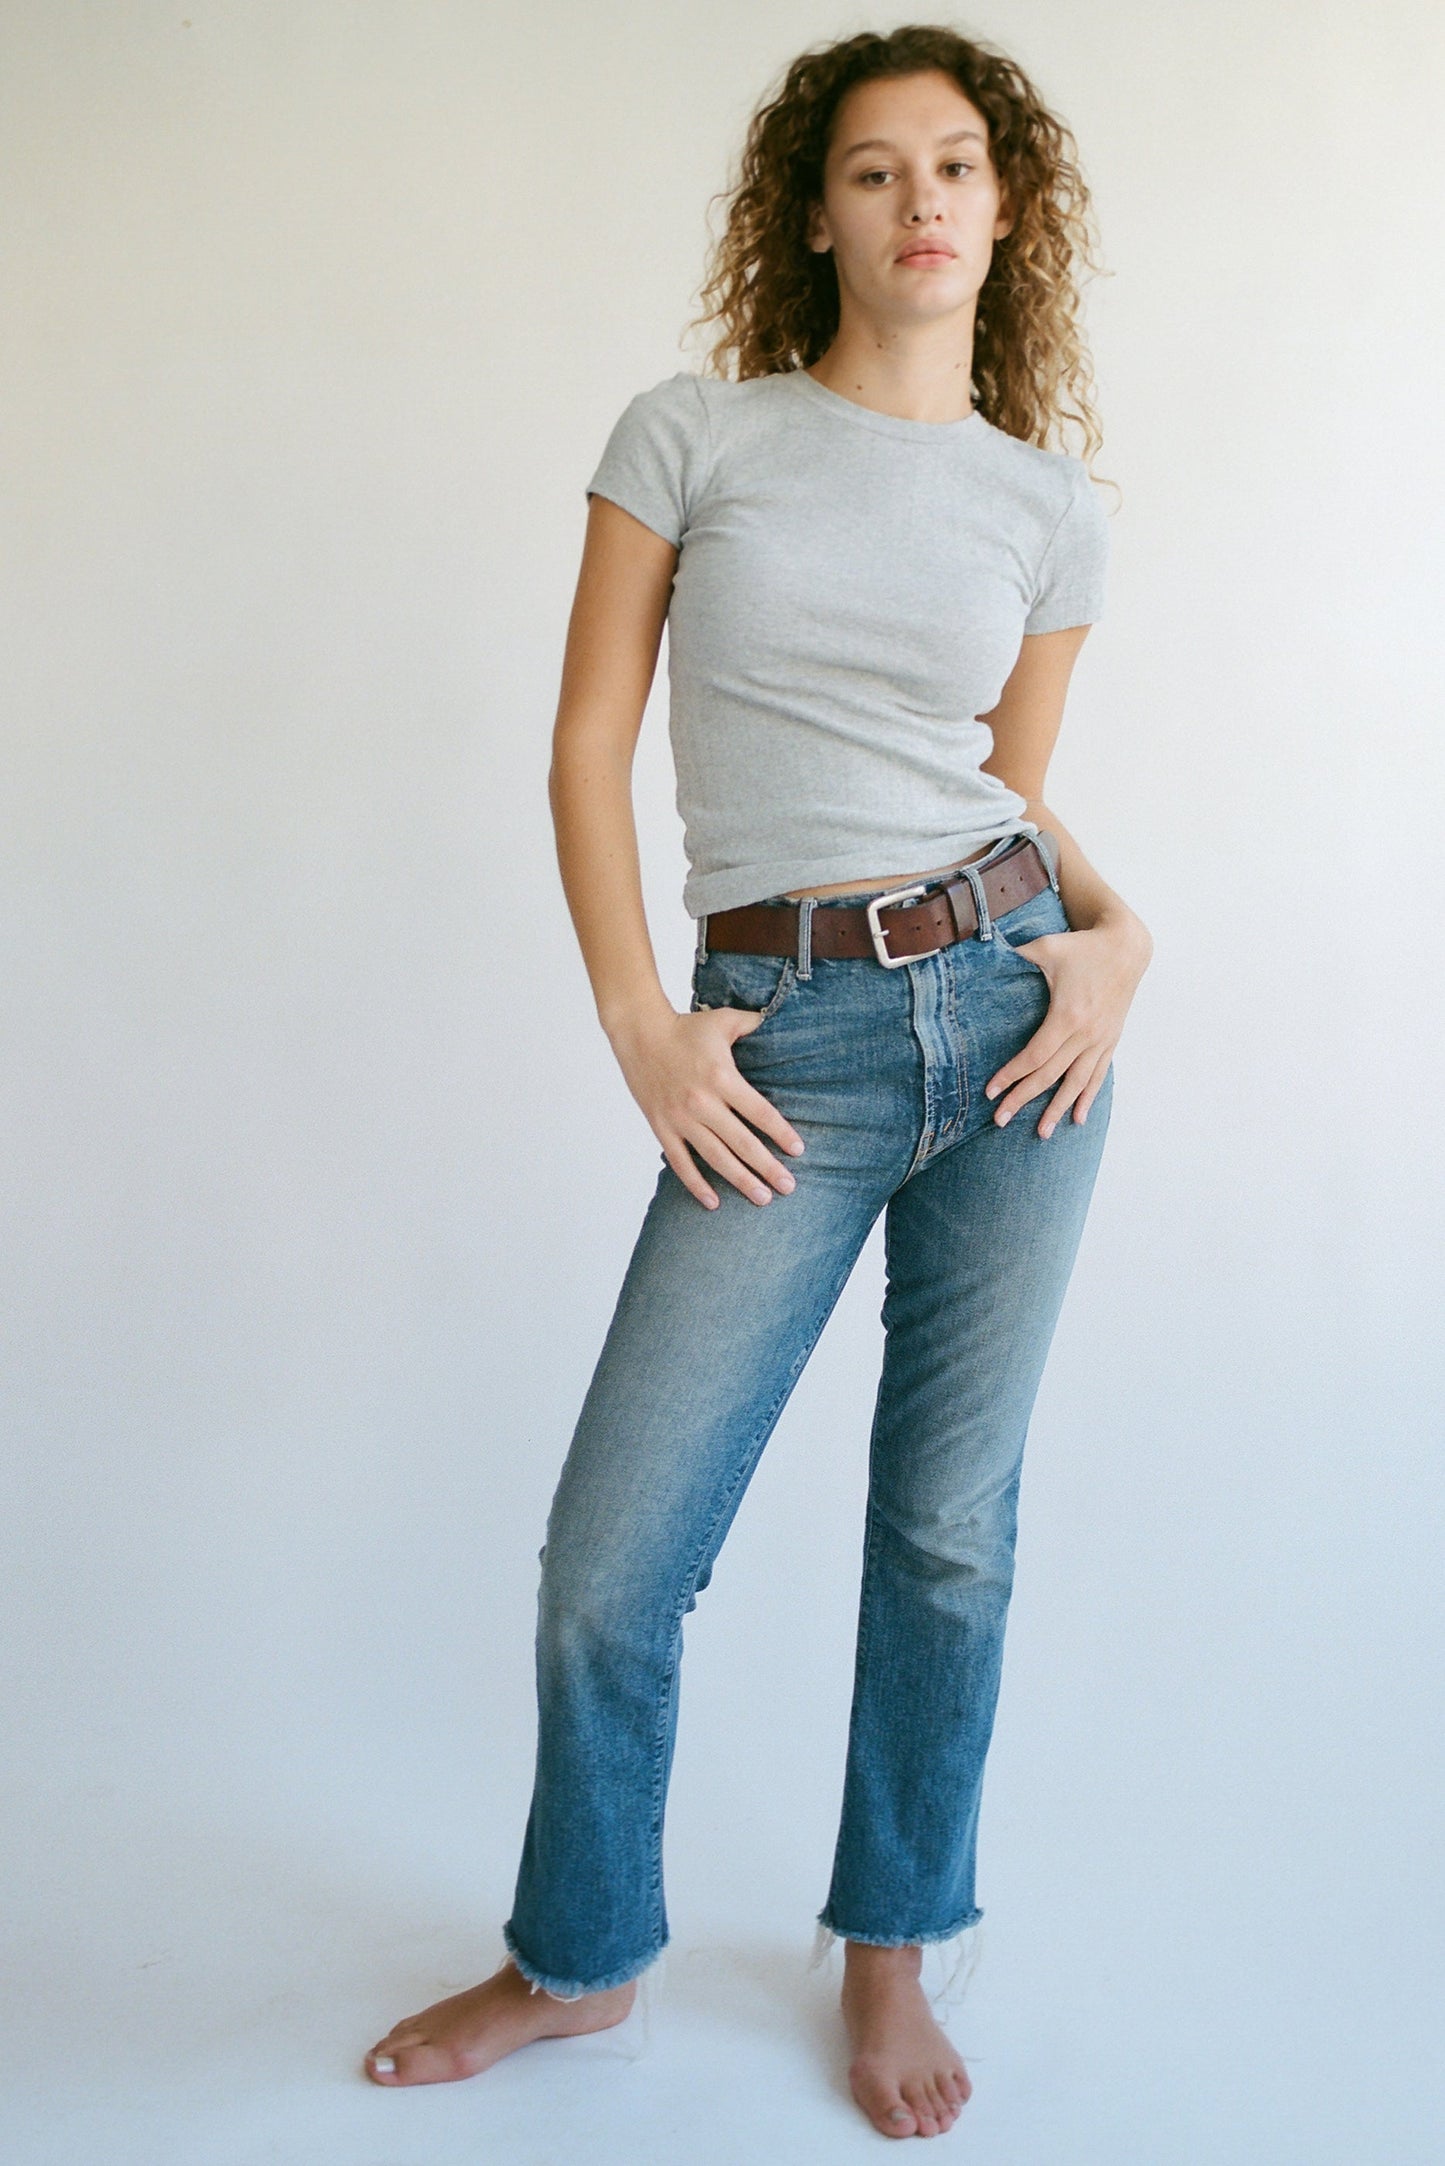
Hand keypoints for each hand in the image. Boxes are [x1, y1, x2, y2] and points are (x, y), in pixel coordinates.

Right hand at [607, 1001, 806, 1209]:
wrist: (639, 1033)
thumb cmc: (685, 1027)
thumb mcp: (724, 1021)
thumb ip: (755, 1023)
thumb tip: (781, 1020)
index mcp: (721, 1077)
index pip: (759, 1112)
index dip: (781, 1133)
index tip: (798, 1151)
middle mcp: (702, 1102)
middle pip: (741, 1142)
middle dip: (767, 1167)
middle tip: (788, 1187)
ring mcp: (680, 1118)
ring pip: (715, 1157)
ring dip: (740, 1180)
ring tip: (762, 1198)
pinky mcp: (661, 1127)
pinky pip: (680, 1162)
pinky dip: (696, 1184)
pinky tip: (713, 1202)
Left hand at [984, 915, 1151, 1138]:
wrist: (1126, 947)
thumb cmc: (1082, 947)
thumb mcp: (1045, 947)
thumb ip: (1013, 958)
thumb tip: (978, 958)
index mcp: (1068, 1016)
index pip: (1034, 1057)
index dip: (1011, 1076)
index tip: (990, 1091)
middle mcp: (1086, 1034)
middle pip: (1050, 1076)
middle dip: (1023, 1100)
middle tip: (1000, 1121)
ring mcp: (1101, 1040)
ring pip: (1076, 1083)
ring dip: (1058, 1109)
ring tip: (1042, 1133)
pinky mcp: (1111, 1040)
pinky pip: (1098, 1075)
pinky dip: (1087, 1098)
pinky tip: (1078, 1118)